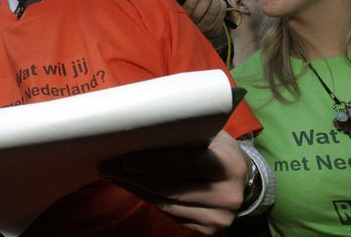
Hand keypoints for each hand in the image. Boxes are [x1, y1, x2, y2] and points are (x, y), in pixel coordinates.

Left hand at [98, 131, 247, 234]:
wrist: (243, 180)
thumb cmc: (217, 148)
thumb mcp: (209, 134)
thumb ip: (184, 131)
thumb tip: (141, 125)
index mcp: (228, 164)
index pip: (185, 163)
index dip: (153, 162)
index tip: (125, 158)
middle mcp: (227, 195)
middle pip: (170, 187)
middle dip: (133, 176)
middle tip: (106, 165)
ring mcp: (219, 216)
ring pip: (165, 203)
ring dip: (135, 188)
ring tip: (112, 174)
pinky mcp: (208, 229)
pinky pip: (170, 214)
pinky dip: (147, 199)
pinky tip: (131, 186)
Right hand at [183, 0, 226, 39]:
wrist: (198, 25)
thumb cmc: (192, 11)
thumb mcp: (185, 7)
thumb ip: (188, 1)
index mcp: (183, 20)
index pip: (186, 12)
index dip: (191, 4)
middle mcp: (192, 27)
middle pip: (198, 14)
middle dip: (206, 0)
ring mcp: (203, 31)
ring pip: (211, 16)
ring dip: (215, 3)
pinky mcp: (213, 32)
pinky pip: (219, 20)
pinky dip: (222, 10)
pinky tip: (221, 3)